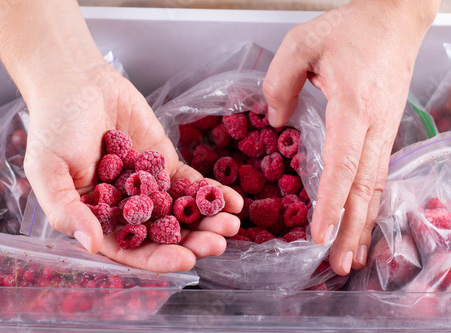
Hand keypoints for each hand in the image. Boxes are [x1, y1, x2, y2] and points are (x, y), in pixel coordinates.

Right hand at [24, 61, 242, 272]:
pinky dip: (211, 192)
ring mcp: (149, 186)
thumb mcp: (48, 170)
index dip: (157, 258)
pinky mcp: (165, 164)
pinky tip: (233, 200)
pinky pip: (191, 182)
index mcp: (97, 218)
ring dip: (208, 221)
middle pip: (163, 234)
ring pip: (181, 211)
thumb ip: (66, 210)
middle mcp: (126, 208)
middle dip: (192, 242)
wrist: (77, 82)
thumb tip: (92, 245)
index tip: (186, 262)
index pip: (130, 248)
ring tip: (232, 224)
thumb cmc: (54, 126)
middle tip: (218, 244)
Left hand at [263, 0, 438, 274]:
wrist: (395, 19)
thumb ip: (280, 83)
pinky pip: (374, 175)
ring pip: (373, 186)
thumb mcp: (302, 44)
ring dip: (361, 224)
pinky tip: (359, 223)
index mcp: (353, 106)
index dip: (331, 202)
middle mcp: (374, 126)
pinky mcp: (383, 131)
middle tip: (336, 265)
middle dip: (350, 229)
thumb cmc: (350, 29)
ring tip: (349, 258)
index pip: (343, 163)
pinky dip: (366, 204)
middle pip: (364, 187)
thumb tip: (276, 123)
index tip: (319, 233)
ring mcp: (383, 131)